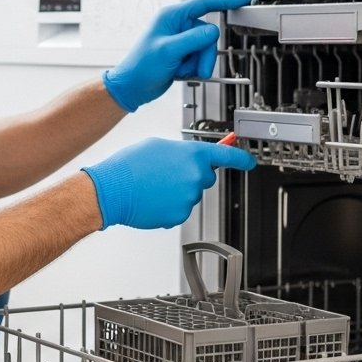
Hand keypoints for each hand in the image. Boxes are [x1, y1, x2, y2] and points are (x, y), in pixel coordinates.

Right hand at [82, 138, 255, 229]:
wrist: (113, 190)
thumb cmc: (129, 166)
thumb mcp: (157, 145)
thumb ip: (180, 152)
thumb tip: (186, 158)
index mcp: (193, 155)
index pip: (227, 155)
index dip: (241, 158)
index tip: (249, 161)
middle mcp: (196, 177)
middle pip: (204, 177)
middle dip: (190, 175)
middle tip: (166, 172)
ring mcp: (189, 198)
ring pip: (190, 194)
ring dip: (176, 190)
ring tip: (153, 184)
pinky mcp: (180, 216)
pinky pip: (180, 209)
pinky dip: (169, 205)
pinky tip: (153, 198)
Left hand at [103, 0, 250, 111]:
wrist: (133, 87)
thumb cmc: (140, 67)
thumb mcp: (168, 51)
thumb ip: (193, 39)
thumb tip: (212, 31)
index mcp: (172, 17)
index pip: (204, 3)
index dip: (225, 1)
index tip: (241, 0)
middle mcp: (178, 26)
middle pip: (208, 35)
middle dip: (203, 55)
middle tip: (193, 67)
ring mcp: (181, 41)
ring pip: (206, 49)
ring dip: (197, 64)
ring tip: (181, 71)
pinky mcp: (183, 54)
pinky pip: (200, 59)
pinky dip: (193, 69)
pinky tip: (179, 72)